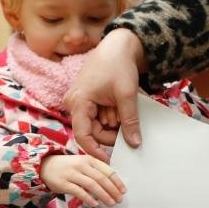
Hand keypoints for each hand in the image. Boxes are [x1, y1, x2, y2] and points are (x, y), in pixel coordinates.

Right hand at [39, 154, 125, 207]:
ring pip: (92, 185)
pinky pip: (78, 191)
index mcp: (89, 159)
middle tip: (119, 199)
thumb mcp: (83, 163)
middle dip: (112, 190)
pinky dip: (88, 198)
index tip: (123, 190)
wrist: (45, 166)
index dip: (117, 181)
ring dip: (104, 195)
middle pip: (101, 178)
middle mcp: (81, 165)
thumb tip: (113, 184)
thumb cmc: (68, 167)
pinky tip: (94, 203)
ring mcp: (72, 174)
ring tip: (110, 203)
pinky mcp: (63, 183)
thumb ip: (97, 171)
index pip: (107, 170)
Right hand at [65, 29, 145, 160]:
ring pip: (97, 124)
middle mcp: (74, 103)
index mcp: (78, 102)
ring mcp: (79, 101)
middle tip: (129, 127)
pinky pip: (98, 116)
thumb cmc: (118, 65)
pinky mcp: (87, 99)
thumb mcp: (127, 95)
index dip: (96, 151)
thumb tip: (134, 144)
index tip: (110, 161)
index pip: (84, 136)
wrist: (118, 45)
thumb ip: (129, 121)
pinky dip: (111, 115)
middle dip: (112, 132)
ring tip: (123, 108)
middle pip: (93, 131)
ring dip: (113, 122)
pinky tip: (119, 107)